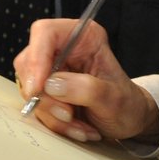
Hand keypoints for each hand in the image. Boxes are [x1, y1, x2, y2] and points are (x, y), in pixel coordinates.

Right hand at [13, 19, 158, 144]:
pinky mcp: (46, 92)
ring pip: (30, 90)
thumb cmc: (127, 104)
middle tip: (68, 114)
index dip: (36, 58)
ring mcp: (52, 71)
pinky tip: (77, 127)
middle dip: (46, 95)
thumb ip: (86, 89)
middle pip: (29, 63)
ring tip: (79, 124)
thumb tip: (53, 85)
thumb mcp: (114, 98)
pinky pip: (37, 107)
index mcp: (82, 37)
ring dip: (53, 114)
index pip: (45, 33)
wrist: (129, 122)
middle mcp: (63, 50)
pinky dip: (54, 123)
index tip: (38, 88)